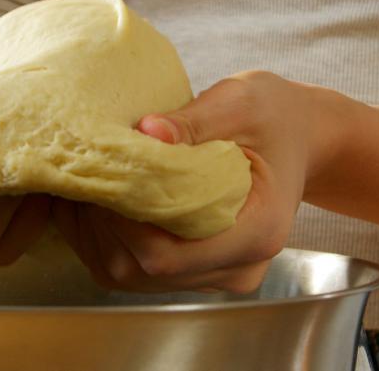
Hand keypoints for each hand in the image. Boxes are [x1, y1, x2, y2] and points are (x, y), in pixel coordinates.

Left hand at [52, 71, 343, 292]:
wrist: (299, 136)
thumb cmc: (275, 115)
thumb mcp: (240, 102)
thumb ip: (194, 121)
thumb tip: (145, 131)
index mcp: (258, 230)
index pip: (169, 255)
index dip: (122, 224)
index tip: (101, 179)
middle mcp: (239, 266)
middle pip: (144, 271)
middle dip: (101, 227)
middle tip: (79, 178)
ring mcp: (218, 273)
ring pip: (131, 276)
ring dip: (95, 236)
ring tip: (81, 187)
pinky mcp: (199, 269)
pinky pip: (135, 269)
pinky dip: (104, 240)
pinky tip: (94, 203)